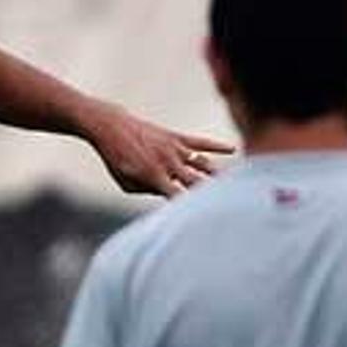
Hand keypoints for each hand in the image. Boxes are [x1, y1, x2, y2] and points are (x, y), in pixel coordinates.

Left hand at [81, 101, 232, 196]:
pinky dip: (217, 146)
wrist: (111, 127)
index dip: (191, 208)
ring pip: (203, 163)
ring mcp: (174, 148)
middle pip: (196, 182)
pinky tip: (233, 150)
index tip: (204, 219)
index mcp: (154, 177)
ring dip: (218, 174)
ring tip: (235, 184)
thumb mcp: (126, 183)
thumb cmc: (116, 159)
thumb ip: (149, 193)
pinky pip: (201, 141)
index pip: (179, 197)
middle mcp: (167, 163)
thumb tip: (171, 199)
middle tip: (229, 205)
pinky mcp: (176, 136)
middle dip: (211, 194)